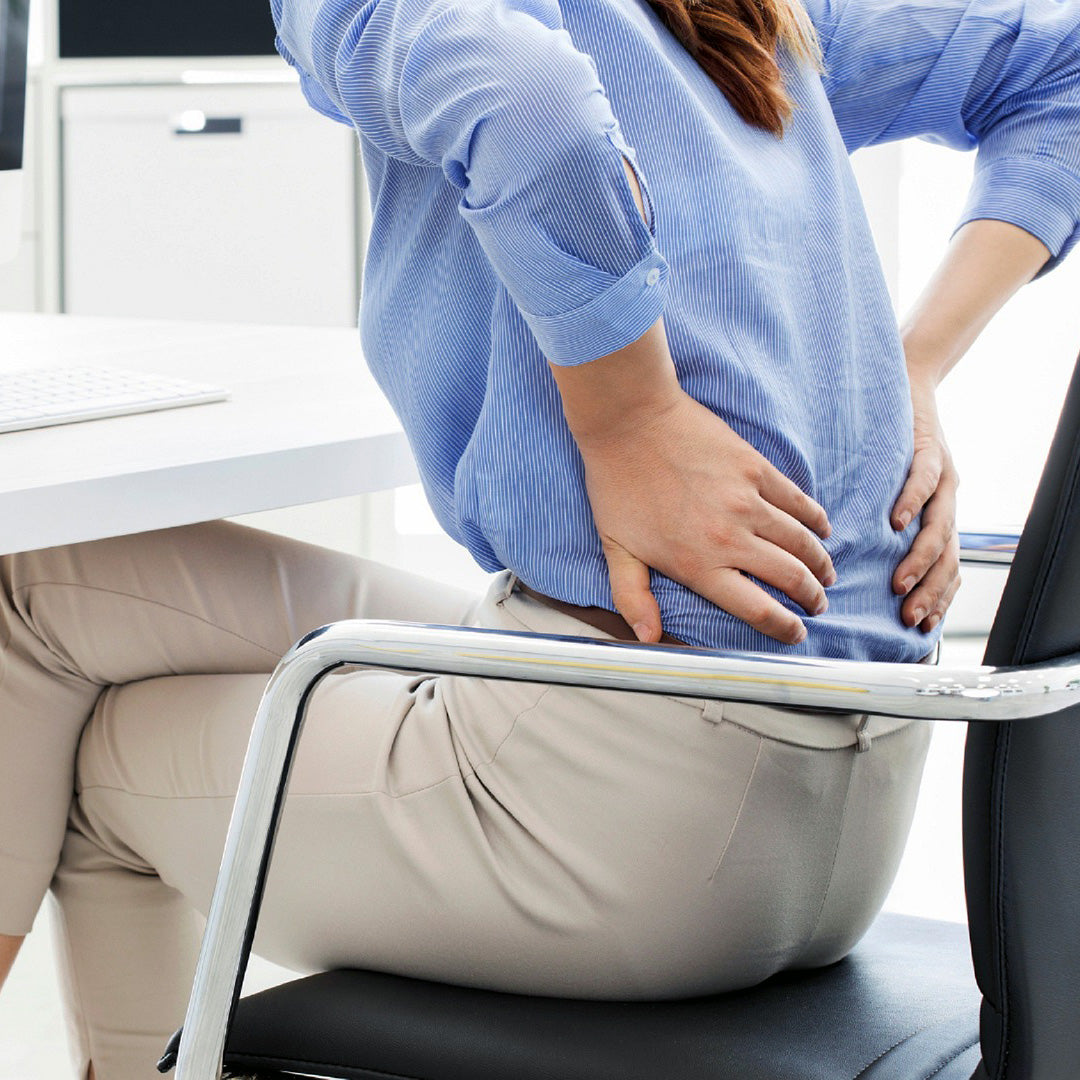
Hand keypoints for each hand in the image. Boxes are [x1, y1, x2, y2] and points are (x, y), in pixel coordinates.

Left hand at [574, 390, 835, 645]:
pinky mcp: (755, 468)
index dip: (783, 627)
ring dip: (820, 563)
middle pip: (790, 578)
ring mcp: (746, 501)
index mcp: (698, 564)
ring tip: (825, 575)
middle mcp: (729, 538)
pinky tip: (823, 529)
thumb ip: (633, 596)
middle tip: (817, 605)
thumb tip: (648, 637)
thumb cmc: (617, 484)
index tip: (795, 634)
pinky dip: (816, 519)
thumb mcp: (616, 549)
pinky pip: (797, 500)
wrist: (628, 421)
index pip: (757, 609)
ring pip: (800, 541)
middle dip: (811, 597)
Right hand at [890, 374, 960, 631]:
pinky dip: (911, 502)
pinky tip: (895, 521)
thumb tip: (849, 560)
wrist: (908, 380)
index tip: (918, 629)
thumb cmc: (889, 440)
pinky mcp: (931, 449)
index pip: (945, 569)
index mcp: (936, 516)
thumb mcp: (886, 491)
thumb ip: (878, 525)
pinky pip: (924, 480)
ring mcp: (943, 477)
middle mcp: (947, 501)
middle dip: (929, 592)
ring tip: (901, 582)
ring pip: (939, 528)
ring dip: (921, 560)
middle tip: (908, 617)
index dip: (936, 600)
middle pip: (947, 558)